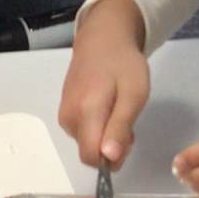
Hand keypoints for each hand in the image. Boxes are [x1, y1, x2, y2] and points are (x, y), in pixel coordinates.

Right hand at [58, 0, 149, 166]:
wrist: (102, 38)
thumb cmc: (123, 64)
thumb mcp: (134, 95)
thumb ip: (120, 127)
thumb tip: (109, 158)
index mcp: (85, 114)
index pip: (91, 158)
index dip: (112, 159)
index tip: (128, 140)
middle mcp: (68, 118)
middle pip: (89, 152)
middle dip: (111, 147)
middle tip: (128, 121)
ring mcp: (64, 114)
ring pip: (87, 143)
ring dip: (106, 137)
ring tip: (119, 109)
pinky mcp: (65, 110)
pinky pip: (83, 132)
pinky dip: (98, 128)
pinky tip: (108, 107)